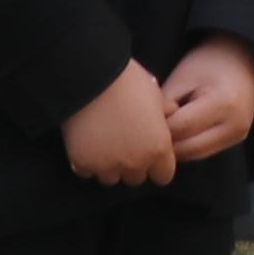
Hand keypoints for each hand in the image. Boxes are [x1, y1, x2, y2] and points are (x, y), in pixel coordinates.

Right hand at [63, 61, 181, 187]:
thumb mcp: (154, 92)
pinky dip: (87, 161)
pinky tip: (86, 142)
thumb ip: (165, 110)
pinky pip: (87, 171)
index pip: (164, 176)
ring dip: (109, 165)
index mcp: (158, 148)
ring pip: (111, 178)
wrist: (91, 76)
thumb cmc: (128, 80)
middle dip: (132, 164)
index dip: (157, 164)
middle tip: (124, 143)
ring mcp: (107, 166)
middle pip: (136, 178)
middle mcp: (135, 163)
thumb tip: (171, 113)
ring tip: (103, 143)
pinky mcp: (82, 163)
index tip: (148, 150)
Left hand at [159, 36, 253, 166]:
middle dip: (166, 142)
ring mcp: (238, 136)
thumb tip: (150, 129)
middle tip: (149, 130)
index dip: (159, 126)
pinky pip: (204, 152)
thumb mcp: (183, 76)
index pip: (181, 127)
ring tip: (163, 131)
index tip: (145, 118)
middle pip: (189, 148)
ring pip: (195, 155)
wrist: (243, 57)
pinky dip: (187, 146)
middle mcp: (234, 126)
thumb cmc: (209, 62)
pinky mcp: (237, 139)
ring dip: (176, 148)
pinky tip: (178, 133)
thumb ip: (166, 103)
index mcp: (222, 104)